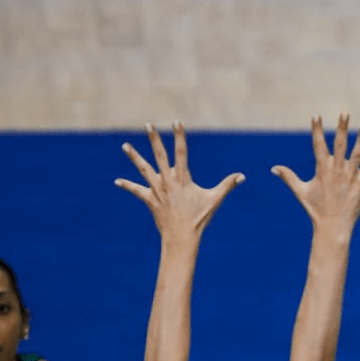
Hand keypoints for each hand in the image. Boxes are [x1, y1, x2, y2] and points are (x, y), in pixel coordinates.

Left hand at [115, 122, 244, 244]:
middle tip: (148, 124)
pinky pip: (137, 190)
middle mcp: (167, 181)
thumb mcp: (214, 200)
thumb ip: (227, 185)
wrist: (181, 237)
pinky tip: (117, 181)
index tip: (177, 122)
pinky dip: (127, 186)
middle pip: (159, 155)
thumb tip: (242, 176)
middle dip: (154, 139)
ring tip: (125, 145)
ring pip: (143, 169)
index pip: (181, 152)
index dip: (179, 136)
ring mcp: (157, 190)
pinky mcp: (150, 199)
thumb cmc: (199, 218)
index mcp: (183, 179)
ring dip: (134, 157)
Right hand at [273, 113, 359, 235]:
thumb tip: (274, 168)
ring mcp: (350, 177)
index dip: (317, 130)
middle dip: (342, 128)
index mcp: (322, 169)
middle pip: (340, 144)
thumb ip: (289, 177)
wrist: (331, 227)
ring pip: (357, 154)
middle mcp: (337, 170)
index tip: (316, 115)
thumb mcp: (301, 191)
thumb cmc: (315, 210)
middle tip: (345, 113)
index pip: (318, 144)